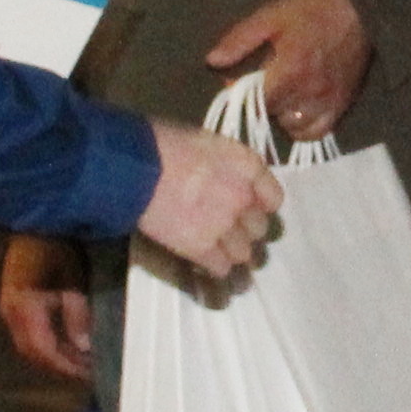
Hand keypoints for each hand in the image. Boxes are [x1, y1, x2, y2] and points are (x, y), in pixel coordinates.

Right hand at [0, 236, 94, 380]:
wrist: (36, 217)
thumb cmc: (57, 242)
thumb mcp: (73, 276)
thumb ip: (77, 313)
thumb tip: (83, 346)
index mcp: (23, 306)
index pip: (42, 351)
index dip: (65, 366)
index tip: (88, 375)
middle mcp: (10, 310)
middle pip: (32, 352)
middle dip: (59, 365)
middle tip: (87, 372)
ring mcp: (9, 304)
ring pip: (29, 343)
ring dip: (53, 355)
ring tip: (80, 359)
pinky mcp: (13, 298)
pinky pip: (28, 330)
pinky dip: (48, 341)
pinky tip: (67, 339)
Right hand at [139, 119, 282, 279]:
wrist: (137, 167)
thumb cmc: (164, 145)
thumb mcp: (206, 143)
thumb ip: (226, 166)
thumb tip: (224, 179)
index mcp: (248, 166)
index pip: (274, 198)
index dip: (261, 206)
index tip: (250, 209)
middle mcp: (244, 198)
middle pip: (259, 229)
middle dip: (244, 230)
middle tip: (225, 229)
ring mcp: (226, 225)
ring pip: (243, 253)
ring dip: (230, 252)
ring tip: (213, 248)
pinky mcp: (203, 249)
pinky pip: (221, 268)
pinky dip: (213, 267)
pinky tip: (201, 259)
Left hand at [201, 0, 373, 146]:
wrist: (359, 9)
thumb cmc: (311, 10)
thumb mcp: (270, 17)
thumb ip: (240, 40)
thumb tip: (212, 61)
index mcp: (288, 71)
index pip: (255, 101)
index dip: (240, 94)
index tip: (236, 81)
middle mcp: (308, 93)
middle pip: (272, 114)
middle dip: (260, 101)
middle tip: (261, 82)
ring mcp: (327, 102)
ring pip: (292, 128)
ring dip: (281, 115)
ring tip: (281, 96)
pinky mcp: (341, 106)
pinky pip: (317, 133)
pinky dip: (303, 128)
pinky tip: (298, 111)